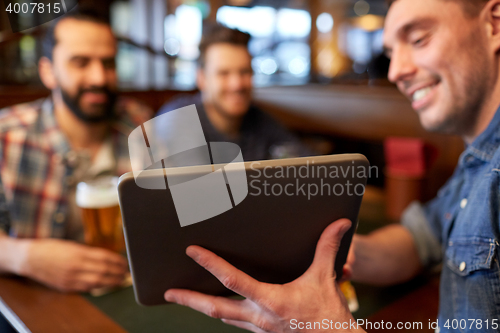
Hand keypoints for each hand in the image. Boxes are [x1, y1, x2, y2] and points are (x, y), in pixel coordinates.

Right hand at [19, 239, 127, 291]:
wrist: (29, 258)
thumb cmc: (51, 248)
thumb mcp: (72, 245)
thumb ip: (88, 252)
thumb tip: (106, 258)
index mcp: (78, 253)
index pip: (104, 258)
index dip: (117, 261)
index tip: (125, 262)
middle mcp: (75, 266)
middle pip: (103, 271)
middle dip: (117, 272)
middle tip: (126, 272)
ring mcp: (70, 278)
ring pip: (97, 282)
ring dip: (111, 282)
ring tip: (120, 280)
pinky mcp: (66, 287)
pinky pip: (86, 288)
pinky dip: (97, 287)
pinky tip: (105, 285)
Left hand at [164, 219, 364, 332]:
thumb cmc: (327, 313)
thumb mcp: (324, 278)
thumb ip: (327, 248)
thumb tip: (340, 223)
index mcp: (271, 301)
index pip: (232, 280)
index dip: (210, 264)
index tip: (193, 251)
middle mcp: (258, 316)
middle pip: (214, 308)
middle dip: (189, 299)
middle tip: (169, 291)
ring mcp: (256, 327)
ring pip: (221, 316)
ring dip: (201, 305)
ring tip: (182, 295)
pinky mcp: (259, 330)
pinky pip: (233, 319)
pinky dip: (219, 310)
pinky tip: (214, 303)